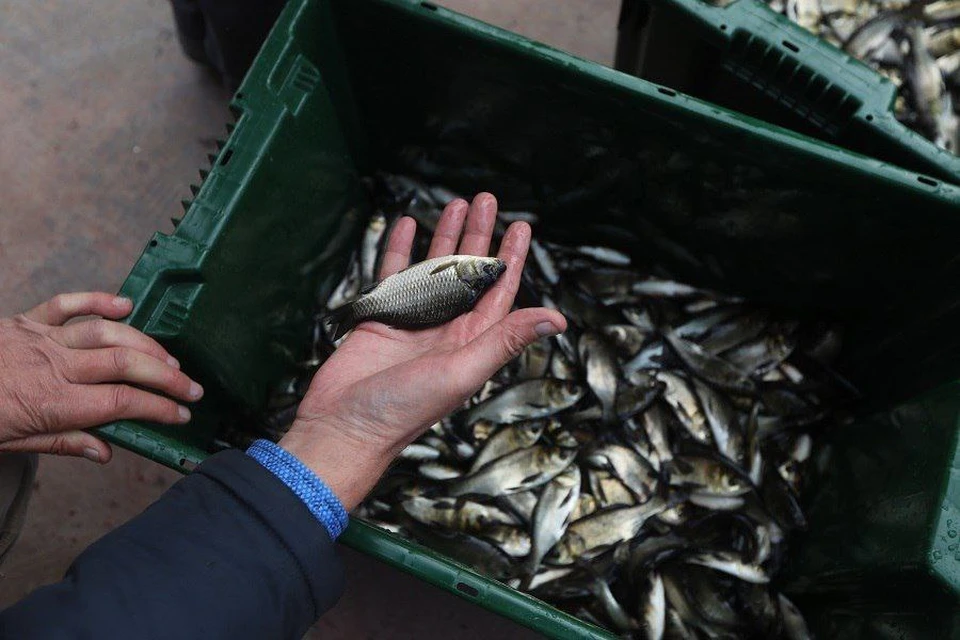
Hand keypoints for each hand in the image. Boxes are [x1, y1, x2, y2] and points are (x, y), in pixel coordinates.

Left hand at [0, 292, 202, 462]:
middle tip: (192, 388)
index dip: (158, 408)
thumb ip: (64, 443)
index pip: (121, 403)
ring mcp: (41, 338)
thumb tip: (105, 454)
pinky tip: (125, 305)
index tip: (181, 415)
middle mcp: (53, 366)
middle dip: (167, 376)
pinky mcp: (27, 319)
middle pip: (125, 365)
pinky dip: (99, 300)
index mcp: (52, 403)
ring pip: (107, 333)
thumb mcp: (14, 443)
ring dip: (145, 344)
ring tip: (170, 359)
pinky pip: (68, 303)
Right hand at [280, 193, 566, 509]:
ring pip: (432, 268)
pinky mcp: (381, 317)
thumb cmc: (403, 409)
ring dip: (444, 237)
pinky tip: (407, 225)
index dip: (511, 259)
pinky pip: (393, 274)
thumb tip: (557, 320)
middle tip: (486, 200)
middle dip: (478, 235)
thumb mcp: (463, 371)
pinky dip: (399, 249)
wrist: (343, 426)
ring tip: (454, 204)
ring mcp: (412, 320)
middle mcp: (445, 328)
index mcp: (472, 342)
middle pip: (467, 272)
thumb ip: (505, 340)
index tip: (520, 226)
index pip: (498, 292)